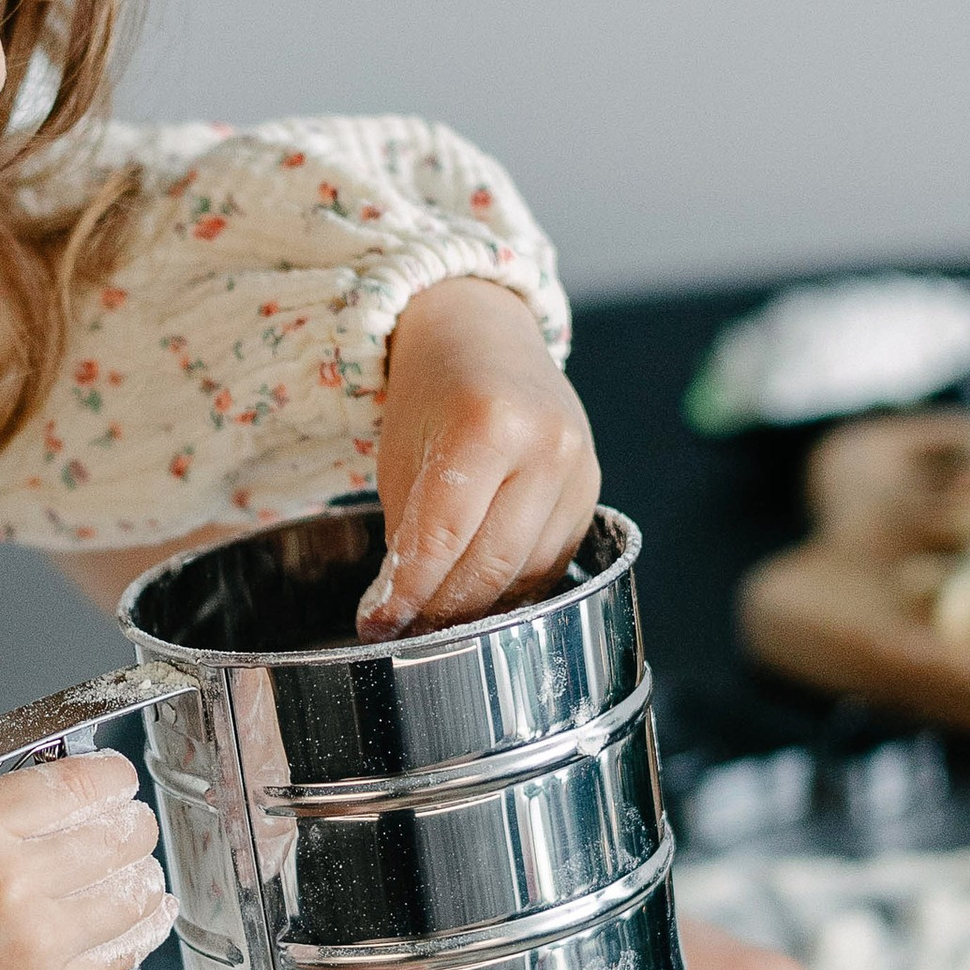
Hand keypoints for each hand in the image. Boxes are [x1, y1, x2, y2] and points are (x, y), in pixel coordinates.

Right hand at [0, 755, 170, 969]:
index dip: (111, 776)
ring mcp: (36, 943)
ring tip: (131, 869)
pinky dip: (142, 925)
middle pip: (120, 833)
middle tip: (126, 823)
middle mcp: (12, 882)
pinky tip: (142, 913)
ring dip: (139, 873)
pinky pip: (124, 950)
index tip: (114, 780)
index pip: (81, 784)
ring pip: (133, 892)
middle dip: (130, 821)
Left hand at [362, 275, 599, 634]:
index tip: (378, 625)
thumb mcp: (400, 452)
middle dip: (441, 610)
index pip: (443, 537)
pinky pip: (551, 563)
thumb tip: (402, 610)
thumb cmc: (433, 390)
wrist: (486, 336)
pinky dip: (511, 588)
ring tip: (434, 621)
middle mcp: (546, 447)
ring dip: (477, 607)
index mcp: (489, 424)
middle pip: (490, 564)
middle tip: (404, 633)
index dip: (407, 593)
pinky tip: (478, 596)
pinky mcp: (591, 492)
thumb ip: (409, 531)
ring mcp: (579, 471)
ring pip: (525, 573)